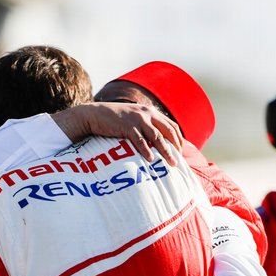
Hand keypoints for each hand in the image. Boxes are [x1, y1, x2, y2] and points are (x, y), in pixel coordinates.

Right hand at [52, 102, 183, 166]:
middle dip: (176, 146)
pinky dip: (146, 150)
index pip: (171, 125)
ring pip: (157, 137)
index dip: (178, 139)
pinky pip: (140, 140)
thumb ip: (145, 127)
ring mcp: (137, 119)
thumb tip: (155, 144)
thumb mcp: (133, 120)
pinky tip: (150, 160)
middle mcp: (147, 113)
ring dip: (166, 151)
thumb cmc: (114, 121)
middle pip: (168, 131)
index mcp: (150, 112)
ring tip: (171, 163)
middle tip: (179, 161)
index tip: (180, 152)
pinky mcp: (127, 126)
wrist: (95, 115)